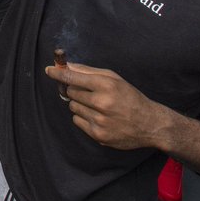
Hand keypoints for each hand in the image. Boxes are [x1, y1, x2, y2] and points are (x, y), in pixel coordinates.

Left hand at [45, 61, 168, 150]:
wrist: (150, 124)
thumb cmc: (130, 98)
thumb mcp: (114, 79)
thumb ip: (89, 71)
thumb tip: (67, 65)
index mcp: (106, 85)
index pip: (73, 77)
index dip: (58, 73)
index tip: (49, 70)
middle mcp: (102, 103)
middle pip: (71, 92)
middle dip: (74, 90)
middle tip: (88, 92)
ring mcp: (100, 121)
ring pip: (73, 107)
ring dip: (80, 104)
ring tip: (97, 106)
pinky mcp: (98, 135)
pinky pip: (77, 121)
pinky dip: (83, 117)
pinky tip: (98, 117)